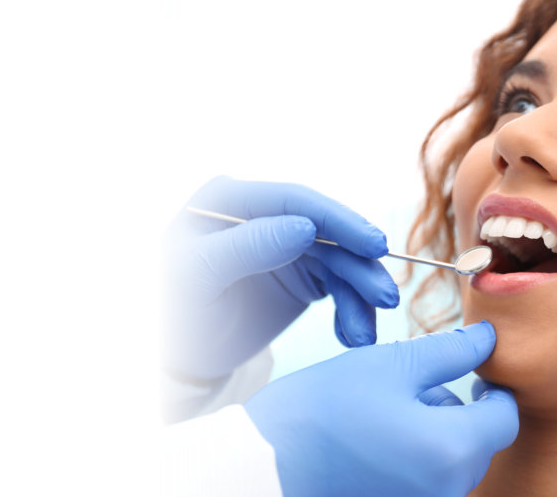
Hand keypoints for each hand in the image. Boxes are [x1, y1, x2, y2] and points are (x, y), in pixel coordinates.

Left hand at [166, 176, 399, 380]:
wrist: (175, 357)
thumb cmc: (171, 312)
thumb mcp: (197, 277)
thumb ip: (247, 248)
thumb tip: (305, 227)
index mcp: (230, 200)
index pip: (296, 202)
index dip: (340, 221)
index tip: (375, 246)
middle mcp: (264, 216)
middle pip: (328, 233)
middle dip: (361, 267)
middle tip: (385, 299)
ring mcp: (286, 245)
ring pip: (342, 262)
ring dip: (361, 297)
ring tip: (364, 337)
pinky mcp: (303, 275)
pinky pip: (340, 287)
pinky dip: (352, 312)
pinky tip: (352, 337)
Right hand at [244, 321, 519, 496]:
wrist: (263, 467)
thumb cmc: (323, 412)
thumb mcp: (391, 365)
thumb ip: (450, 352)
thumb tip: (488, 340)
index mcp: (454, 450)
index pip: (504, 418)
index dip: (493, 389)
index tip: (474, 370)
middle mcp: (447, 490)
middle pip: (478, 444)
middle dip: (457, 412)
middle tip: (412, 387)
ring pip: (451, 463)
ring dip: (434, 435)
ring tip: (384, 415)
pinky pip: (425, 482)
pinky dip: (412, 460)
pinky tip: (375, 442)